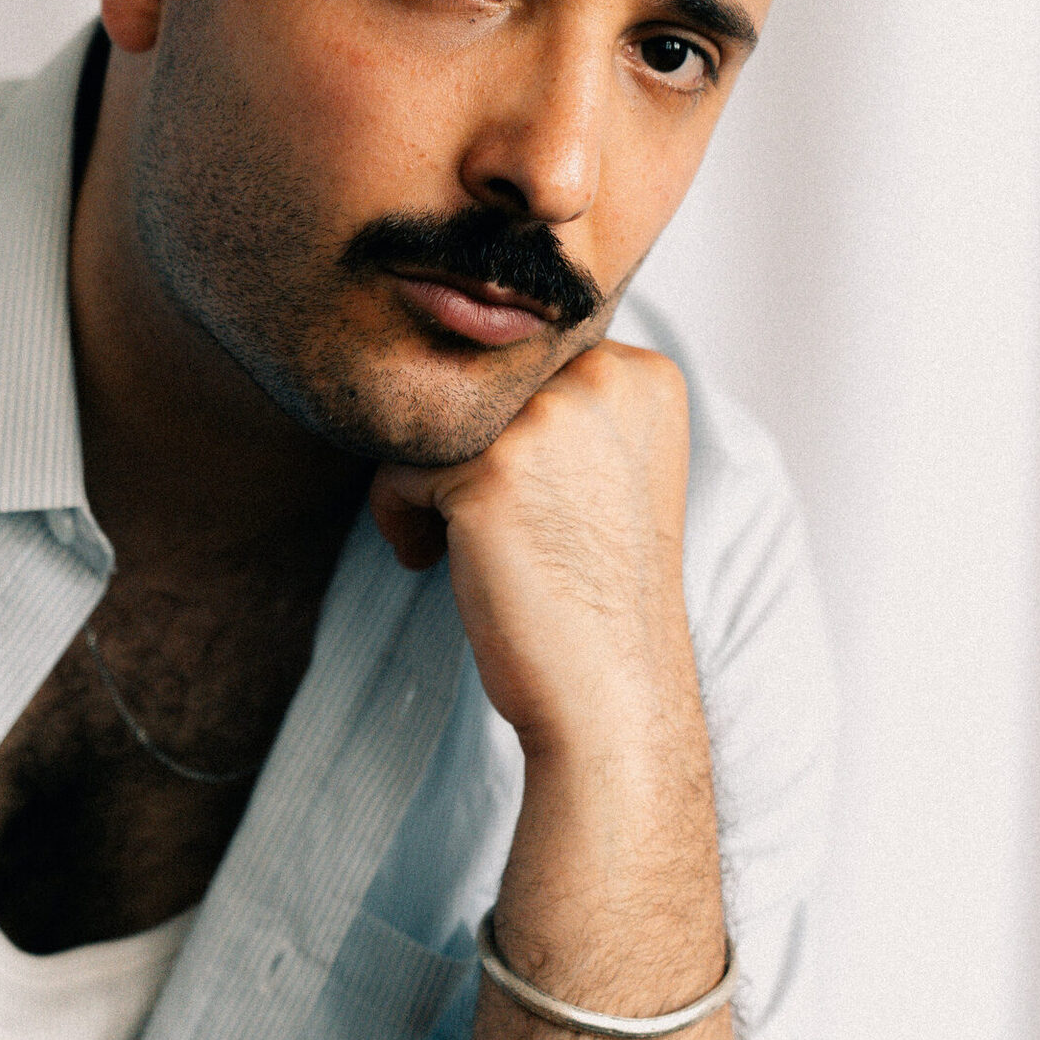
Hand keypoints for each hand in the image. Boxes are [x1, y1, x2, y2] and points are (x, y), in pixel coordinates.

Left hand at [369, 340, 693, 763]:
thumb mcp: (608, 466)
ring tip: (454, 544)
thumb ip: (562, 400)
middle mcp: (602, 379)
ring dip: (426, 482)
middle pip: (475, 384)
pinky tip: (433, 561)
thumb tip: (463, 347)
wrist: (610, 692)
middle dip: (459, 450)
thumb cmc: (595, 589)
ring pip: (433, 419)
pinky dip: (401, 515)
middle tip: (478, 523)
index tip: (518, 498)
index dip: (502, 430)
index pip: (524, 362)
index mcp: (642, 373)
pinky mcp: (489, 468)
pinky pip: (398, 468)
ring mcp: (546, 420)